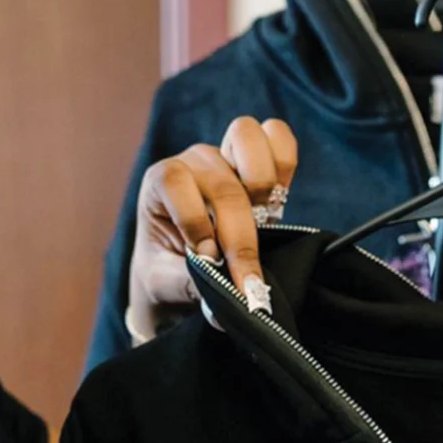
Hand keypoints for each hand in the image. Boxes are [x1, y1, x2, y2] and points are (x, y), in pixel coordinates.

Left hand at [126, 115, 298, 340]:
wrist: (183, 263)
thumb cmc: (167, 269)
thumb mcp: (166, 282)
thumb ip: (191, 286)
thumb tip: (223, 306)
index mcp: (159, 182)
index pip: (175, 181)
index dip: (194, 219)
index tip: (207, 259)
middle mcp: (193, 161)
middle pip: (222, 182)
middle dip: (239, 236)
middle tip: (246, 280)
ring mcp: (227, 156)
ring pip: (246, 136)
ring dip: (260, 182)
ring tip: (263, 222)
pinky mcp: (260, 162)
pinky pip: (279, 140)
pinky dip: (284, 165)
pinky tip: (277, 203)